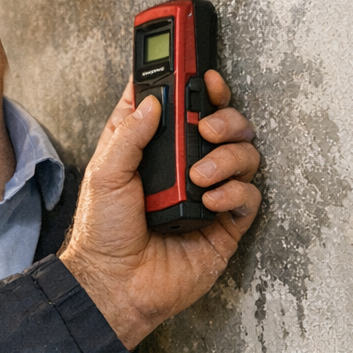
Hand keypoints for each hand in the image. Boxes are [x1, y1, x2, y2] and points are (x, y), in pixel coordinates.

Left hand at [60, 70, 260, 348]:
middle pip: (220, 121)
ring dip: (228, 155)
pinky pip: (249, 195)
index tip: (194, 67)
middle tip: (205, 124)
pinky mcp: (225, 222)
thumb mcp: (105, 174)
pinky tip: (211, 200)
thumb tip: (151, 99)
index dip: (186, 81)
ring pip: (242, 153)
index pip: (174, 103)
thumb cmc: (103, 233)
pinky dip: (235, 192)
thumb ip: (128, 133)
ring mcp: (207, 192)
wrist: (115, 285)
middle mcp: (182, 165)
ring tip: (200, 175)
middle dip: (221, 114)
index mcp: (148, 148)